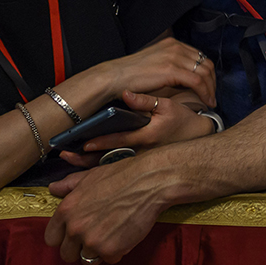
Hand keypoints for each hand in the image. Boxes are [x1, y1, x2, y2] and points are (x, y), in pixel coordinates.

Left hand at [44, 151, 177, 264]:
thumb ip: (68, 185)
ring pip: (88, 259)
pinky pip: (109, 259)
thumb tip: (53, 188)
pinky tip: (125, 235)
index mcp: (66, 210)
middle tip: (96, 237)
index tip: (74, 236)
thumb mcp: (90, 176)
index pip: (51, 239)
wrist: (149, 182)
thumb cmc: (121, 175)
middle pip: (67, 255)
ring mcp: (92, 241)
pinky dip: (117, 251)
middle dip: (79, 249)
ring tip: (113, 234)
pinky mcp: (111, 250)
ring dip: (99, 251)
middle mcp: (75, 228)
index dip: (63, 238)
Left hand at [57, 91, 214, 167]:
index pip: (118, 141)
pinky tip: (85, 167)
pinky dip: (99, 170)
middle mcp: (139, 153)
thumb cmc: (183, 121)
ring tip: (70, 161)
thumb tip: (127, 93)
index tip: (83, 143)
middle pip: (108, 159)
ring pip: (109, 167)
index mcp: (146, 137)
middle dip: (85, 160)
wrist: (199, 138)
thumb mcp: (168, 107)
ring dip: (88, 166)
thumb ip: (146, 101)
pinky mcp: (139, 166)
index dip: (100, 142)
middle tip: (66, 155)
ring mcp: (138, 161)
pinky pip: (115, 170)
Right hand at [92, 39, 216, 111]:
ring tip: (210, 100)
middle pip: (205, 63)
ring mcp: (174, 57)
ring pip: (205, 72)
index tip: (208, 86)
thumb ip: (170, 65)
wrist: (114, 77)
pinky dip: (205, 92)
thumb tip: (183, 77)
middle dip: (212, 81)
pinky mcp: (172, 70)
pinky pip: (197, 81)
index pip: (199, 57)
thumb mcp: (155, 64)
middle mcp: (176, 47)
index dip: (207, 72)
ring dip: (211, 88)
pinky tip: (206, 101)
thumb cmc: (130, 75)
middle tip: (212, 95)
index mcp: (172, 44)